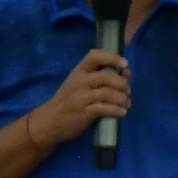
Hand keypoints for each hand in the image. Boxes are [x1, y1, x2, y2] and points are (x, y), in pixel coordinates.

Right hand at [18, 50, 133, 152]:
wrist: (49, 122)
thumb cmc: (67, 101)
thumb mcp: (78, 84)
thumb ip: (98, 78)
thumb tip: (125, 74)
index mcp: (78, 71)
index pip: (95, 56)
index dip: (112, 58)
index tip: (125, 65)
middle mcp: (79, 81)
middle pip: (106, 76)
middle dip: (122, 83)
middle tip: (128, 91)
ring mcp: (81, 97)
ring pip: (108, 93)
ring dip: (122, 99)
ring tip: (126, 103)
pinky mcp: (85, 112)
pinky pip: (105, 108)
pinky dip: (117, 110)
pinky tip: (121, 112)